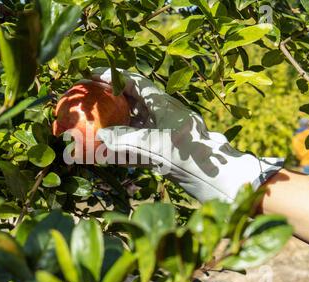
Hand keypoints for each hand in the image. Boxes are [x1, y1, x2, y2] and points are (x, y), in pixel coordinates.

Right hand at [91, 68, 283, 202]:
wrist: (217, 178)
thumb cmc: (190, 155)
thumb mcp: (156, 144)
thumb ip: (127, 139)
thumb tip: (102, 136)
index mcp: (163, 105)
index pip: (135, 83)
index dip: (113, 77)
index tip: (92, 76)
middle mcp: (162, 115)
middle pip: (133, 101)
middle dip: (112, 101)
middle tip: (91, 103)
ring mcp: (163, 132)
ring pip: (134, 123)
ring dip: (116, 125)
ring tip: (95, 127)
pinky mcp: (165, 150)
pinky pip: (139, 144)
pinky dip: (124, 147)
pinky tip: (110, 153)